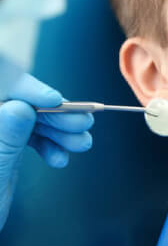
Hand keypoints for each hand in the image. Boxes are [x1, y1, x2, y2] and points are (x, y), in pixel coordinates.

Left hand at [0, 74, 93, 229]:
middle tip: (82, 123)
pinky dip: (50, 144)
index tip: (56, 100)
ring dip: (59, 129)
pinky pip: (30, 135)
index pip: (3, 88)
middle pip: (21, 103)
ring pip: (31, 118)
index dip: (29, 90)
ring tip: (80, 143)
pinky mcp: (5, 143)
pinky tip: (60, 158)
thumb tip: (23, 106)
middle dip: (54, 113)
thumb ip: (6, 138)